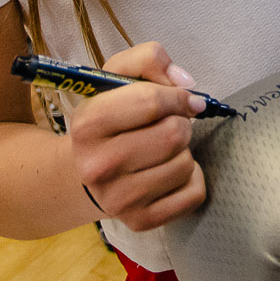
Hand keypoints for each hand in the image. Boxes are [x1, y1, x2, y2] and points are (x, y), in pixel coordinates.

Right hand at [70, 41, 207, 230]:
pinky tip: (169, 174)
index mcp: (88, 123)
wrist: (85, 173)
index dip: (177, 96)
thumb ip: (149, 59)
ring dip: (184, 151)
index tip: (183, 99)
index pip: (151, 101)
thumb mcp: (116, 77)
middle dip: (181, 124)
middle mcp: (98, 165)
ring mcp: (118, 199)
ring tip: (162, 151)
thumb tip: (187, 84)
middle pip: (174, 134)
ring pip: (186, 163)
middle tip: (167, 126)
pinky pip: (194, 192)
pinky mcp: (140, 221)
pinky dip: (192, 179)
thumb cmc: (110, 119)